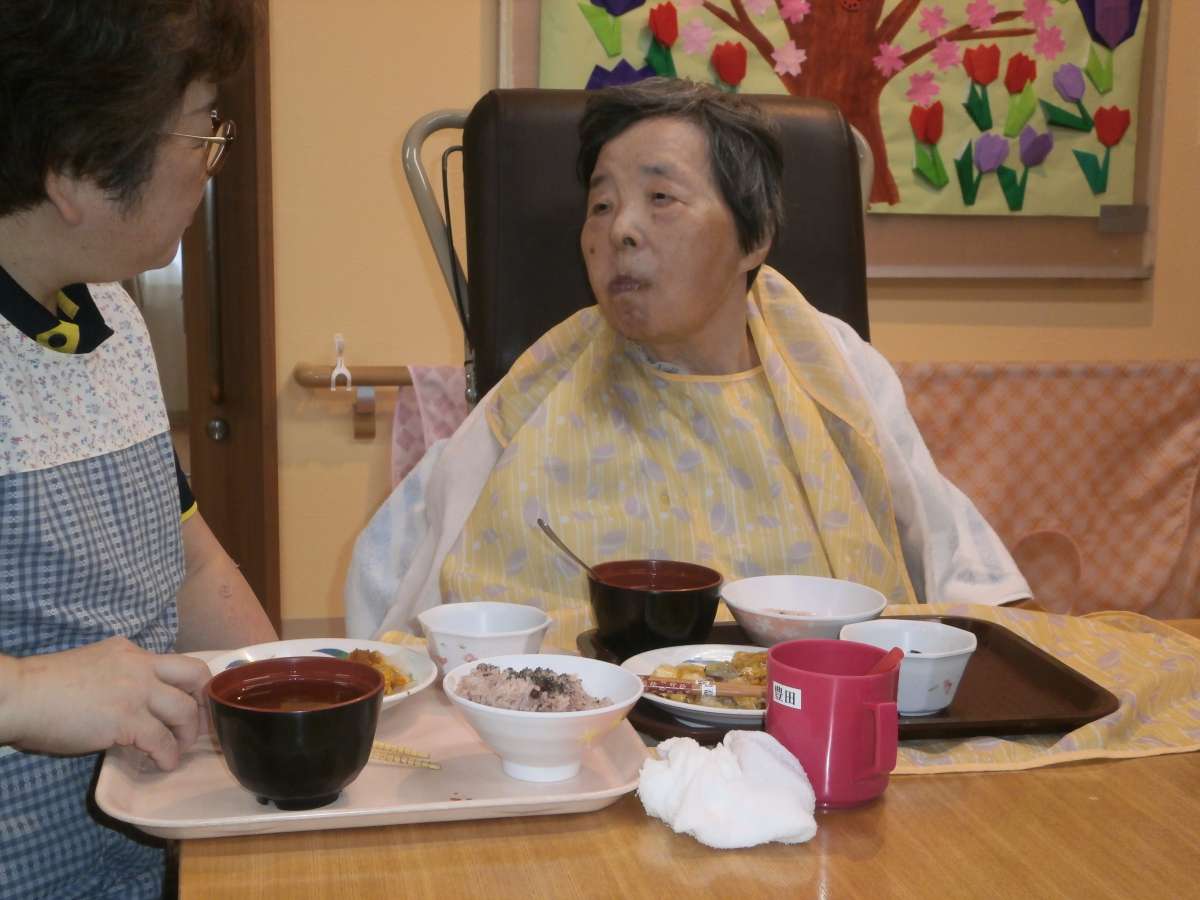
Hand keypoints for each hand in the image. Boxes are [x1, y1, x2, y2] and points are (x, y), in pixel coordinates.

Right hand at [2, 638, 210, 769]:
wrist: (21, 696)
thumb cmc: (45, 687)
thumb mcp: (92, 667)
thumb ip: (117, 677)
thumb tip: (128, 702)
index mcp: (130, 651)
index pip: (176, 663)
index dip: (189, 685)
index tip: (193, 702)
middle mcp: (140, 665)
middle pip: (194, 675)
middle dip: (205, 701)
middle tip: (202, 723)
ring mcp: (136, 691)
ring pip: (184, 710)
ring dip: (187, 734)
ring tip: (179, 749)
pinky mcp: (127, 719)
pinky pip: (161, 740)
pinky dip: (168, 755)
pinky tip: (164, 763)